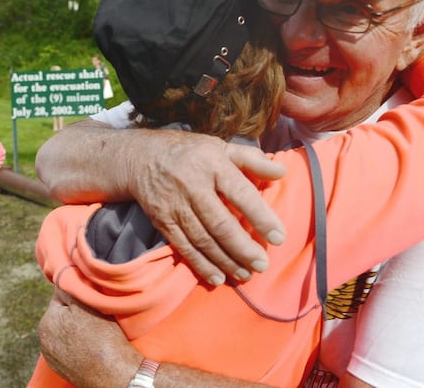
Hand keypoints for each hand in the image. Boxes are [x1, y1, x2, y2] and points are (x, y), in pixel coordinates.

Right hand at [36, 119, 286, 285]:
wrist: (140, 158)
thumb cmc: (190, 152)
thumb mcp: (220, 146)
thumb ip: (251, 160)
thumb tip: (282, 171)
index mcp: (212, 164)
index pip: (240, 192)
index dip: (260, 216)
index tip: (279, 236)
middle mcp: (193, 185)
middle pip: (220, 223)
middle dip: (243, 248)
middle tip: (263, 264)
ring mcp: (175, 205)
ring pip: (203, 239)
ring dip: (225, 261)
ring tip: (246, 274)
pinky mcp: (163, 221)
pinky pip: (183, 246)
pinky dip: (200, 264)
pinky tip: (217, 277)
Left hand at [38, 289, 140, 387]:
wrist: (115, 375)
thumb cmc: (102, 338)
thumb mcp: (86, 303)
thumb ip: (70, 286)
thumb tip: (61, 272)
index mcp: (46, 321)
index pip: (61, 295)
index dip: (79, 294)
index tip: (93, 299)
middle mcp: (44, 340)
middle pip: (63, 314)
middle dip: (77, 312)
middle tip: (96, 314)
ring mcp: (52, 357)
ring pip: (67, 331)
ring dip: (78, 328)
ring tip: (97, 332)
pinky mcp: (63, 369)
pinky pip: (71, 347)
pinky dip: (80, 344)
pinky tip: (94, 346)